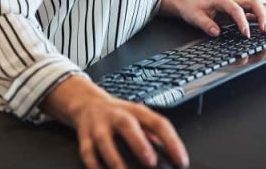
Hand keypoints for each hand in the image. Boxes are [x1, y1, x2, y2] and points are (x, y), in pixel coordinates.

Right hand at [42, 75, 188, 168]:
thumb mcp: (139, 118)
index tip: (181, 161)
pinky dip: (95, 166)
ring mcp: (98, 125)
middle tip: (151, 162)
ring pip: (104, 141)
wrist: (86, 103)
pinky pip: (87, 152)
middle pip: (127, 125)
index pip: (158, 123)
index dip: (172, 142)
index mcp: (136, 111)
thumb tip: (171, 156)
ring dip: (115, 159)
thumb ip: (153, 134)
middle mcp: (116, 116)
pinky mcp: (84, 136)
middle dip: (139, 144)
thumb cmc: (118, 115)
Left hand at [160, 0, 265, 37]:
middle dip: (262, 16)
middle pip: (253, 3)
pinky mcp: (239, 10)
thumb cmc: (192, 8)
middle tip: (265, 31)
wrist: (188, 3)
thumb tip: (216, 32)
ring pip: (257, 7)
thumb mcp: (194, 17)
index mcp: (222, 0)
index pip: (237, 10)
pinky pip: (256, 12)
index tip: (246, 35)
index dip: (243, 22)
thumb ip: (205, 24)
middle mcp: (232, 0)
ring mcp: (237, 4)